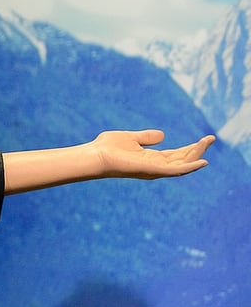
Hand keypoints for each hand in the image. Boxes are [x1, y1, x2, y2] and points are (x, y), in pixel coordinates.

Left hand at [91, 129, 214, 179]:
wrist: (95, 155)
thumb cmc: (107, 148)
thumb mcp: (131, 138)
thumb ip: (147, 137)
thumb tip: (163, 135)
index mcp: (151, 158)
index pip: (176, 155)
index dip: (191, 148)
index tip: (204, 139)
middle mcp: (155, 166)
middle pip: (182, 160)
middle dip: (197, 150)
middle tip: (211, 138)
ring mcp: (154, 169)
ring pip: (182, 164)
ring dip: (196, 154)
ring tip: (208, 142)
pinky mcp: (152, 170)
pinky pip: (175, 170)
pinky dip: (189, 167)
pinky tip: (201, 161)